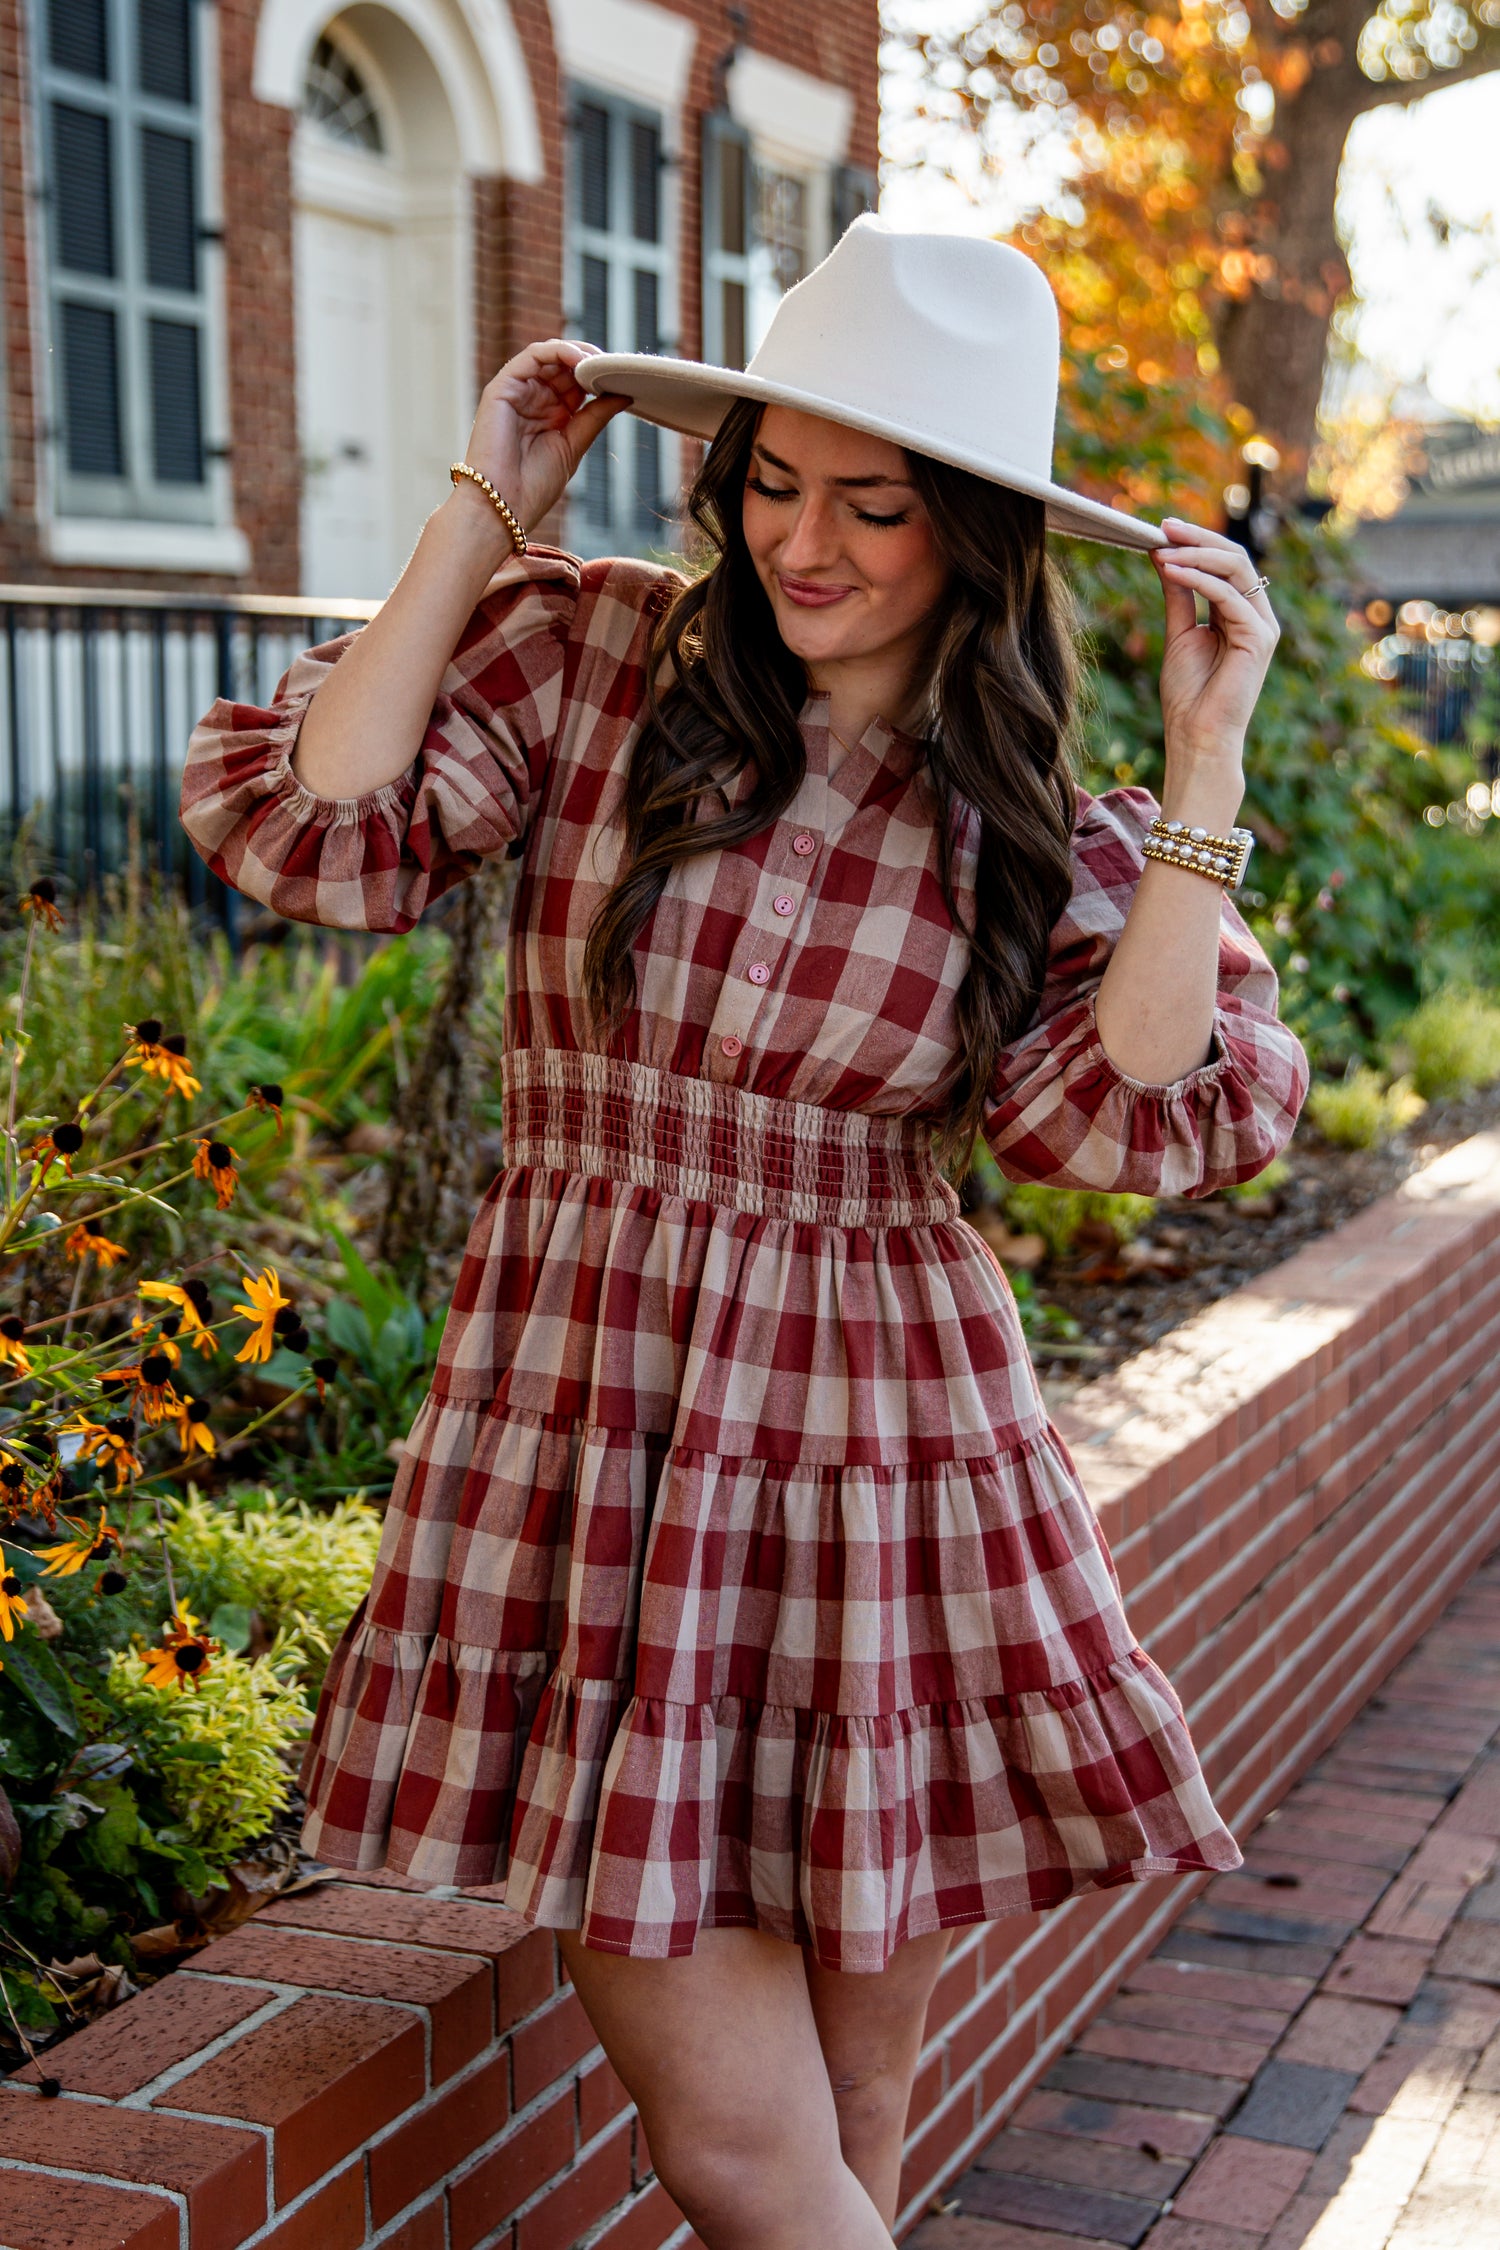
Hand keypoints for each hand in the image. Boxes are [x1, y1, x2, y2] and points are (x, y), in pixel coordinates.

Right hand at [455, 339, 626, 533]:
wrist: (503, 506)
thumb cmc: (533, 487)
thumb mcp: (574, 446)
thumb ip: (595, 417)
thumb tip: (625, 394)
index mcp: (550, 416)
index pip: (576, 383)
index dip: (598, 376)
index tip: (623, 376)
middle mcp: (533, 400)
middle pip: (564, 366)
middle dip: (591, 361)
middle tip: (615, 364)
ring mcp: (517, 392)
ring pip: (549, 356)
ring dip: (577, 353)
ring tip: (598, 361)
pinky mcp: (502, 388)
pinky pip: (531, 357)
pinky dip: (556, 351)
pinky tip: (578, 360)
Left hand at [1153, 518, 1278, 769]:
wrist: (1197, 738)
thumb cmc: (1188, 696)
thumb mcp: (1179, 634)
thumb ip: (1178, 595)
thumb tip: (1165, 555)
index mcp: (1240, 614)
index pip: (1224, 564)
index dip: (1196, 543)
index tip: (1161, 530)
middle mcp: (1257, 616)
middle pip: (1234, 558)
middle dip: (1198, 539)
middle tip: (1163, 527)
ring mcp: (1262, 626)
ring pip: (1236, 569)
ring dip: (1196, 554)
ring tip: (1163, 548)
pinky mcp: (1259, 638)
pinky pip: (1229, 596)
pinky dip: (1198, 579)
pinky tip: (1171, 571)